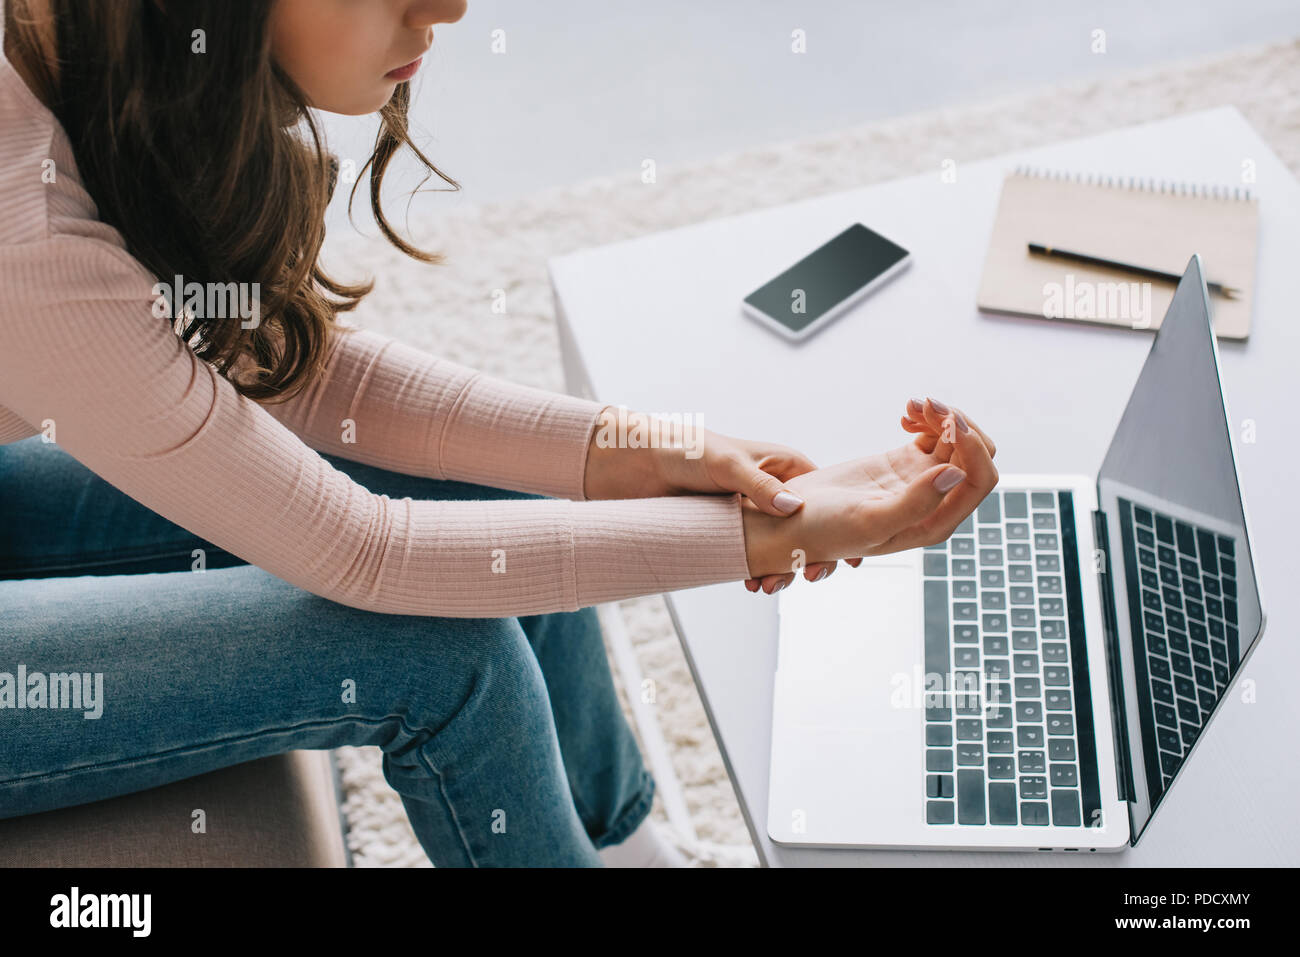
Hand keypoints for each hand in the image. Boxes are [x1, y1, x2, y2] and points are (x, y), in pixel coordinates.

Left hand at [583, 406, 845, 586]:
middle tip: (805, 578)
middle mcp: (772, 491)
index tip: (848, 558)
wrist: (630, 465)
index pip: (826, 500)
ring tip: (766, 586)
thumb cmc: (682, 449)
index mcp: (784, 466)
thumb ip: (760, 486)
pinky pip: (751, 557)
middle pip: (807, 531)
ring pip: (779, 549)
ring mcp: (751, 515)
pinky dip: (755, 571)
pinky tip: (749, 583)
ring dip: (779, 570)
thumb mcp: (726, 464)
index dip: (840, 528)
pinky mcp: (727, 533)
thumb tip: (795, 509)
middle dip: (809, 557)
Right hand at [740, 398, 998, 587]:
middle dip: (959, 424)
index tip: (948, 420)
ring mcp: (921, 481)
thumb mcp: (868, 520)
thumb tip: (955, 474)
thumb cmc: (824, 530)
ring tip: (911, 405)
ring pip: (957, 441)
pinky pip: (934, 435)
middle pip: (976, 456)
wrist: (790, 520)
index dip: (973, 446)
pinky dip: (926, 418)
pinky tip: (903, 414)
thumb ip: (915, 503)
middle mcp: (935, 502)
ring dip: (942, 416)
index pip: (979, 480)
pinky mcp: (905, 463)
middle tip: (927, 404)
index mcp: (934, 522)